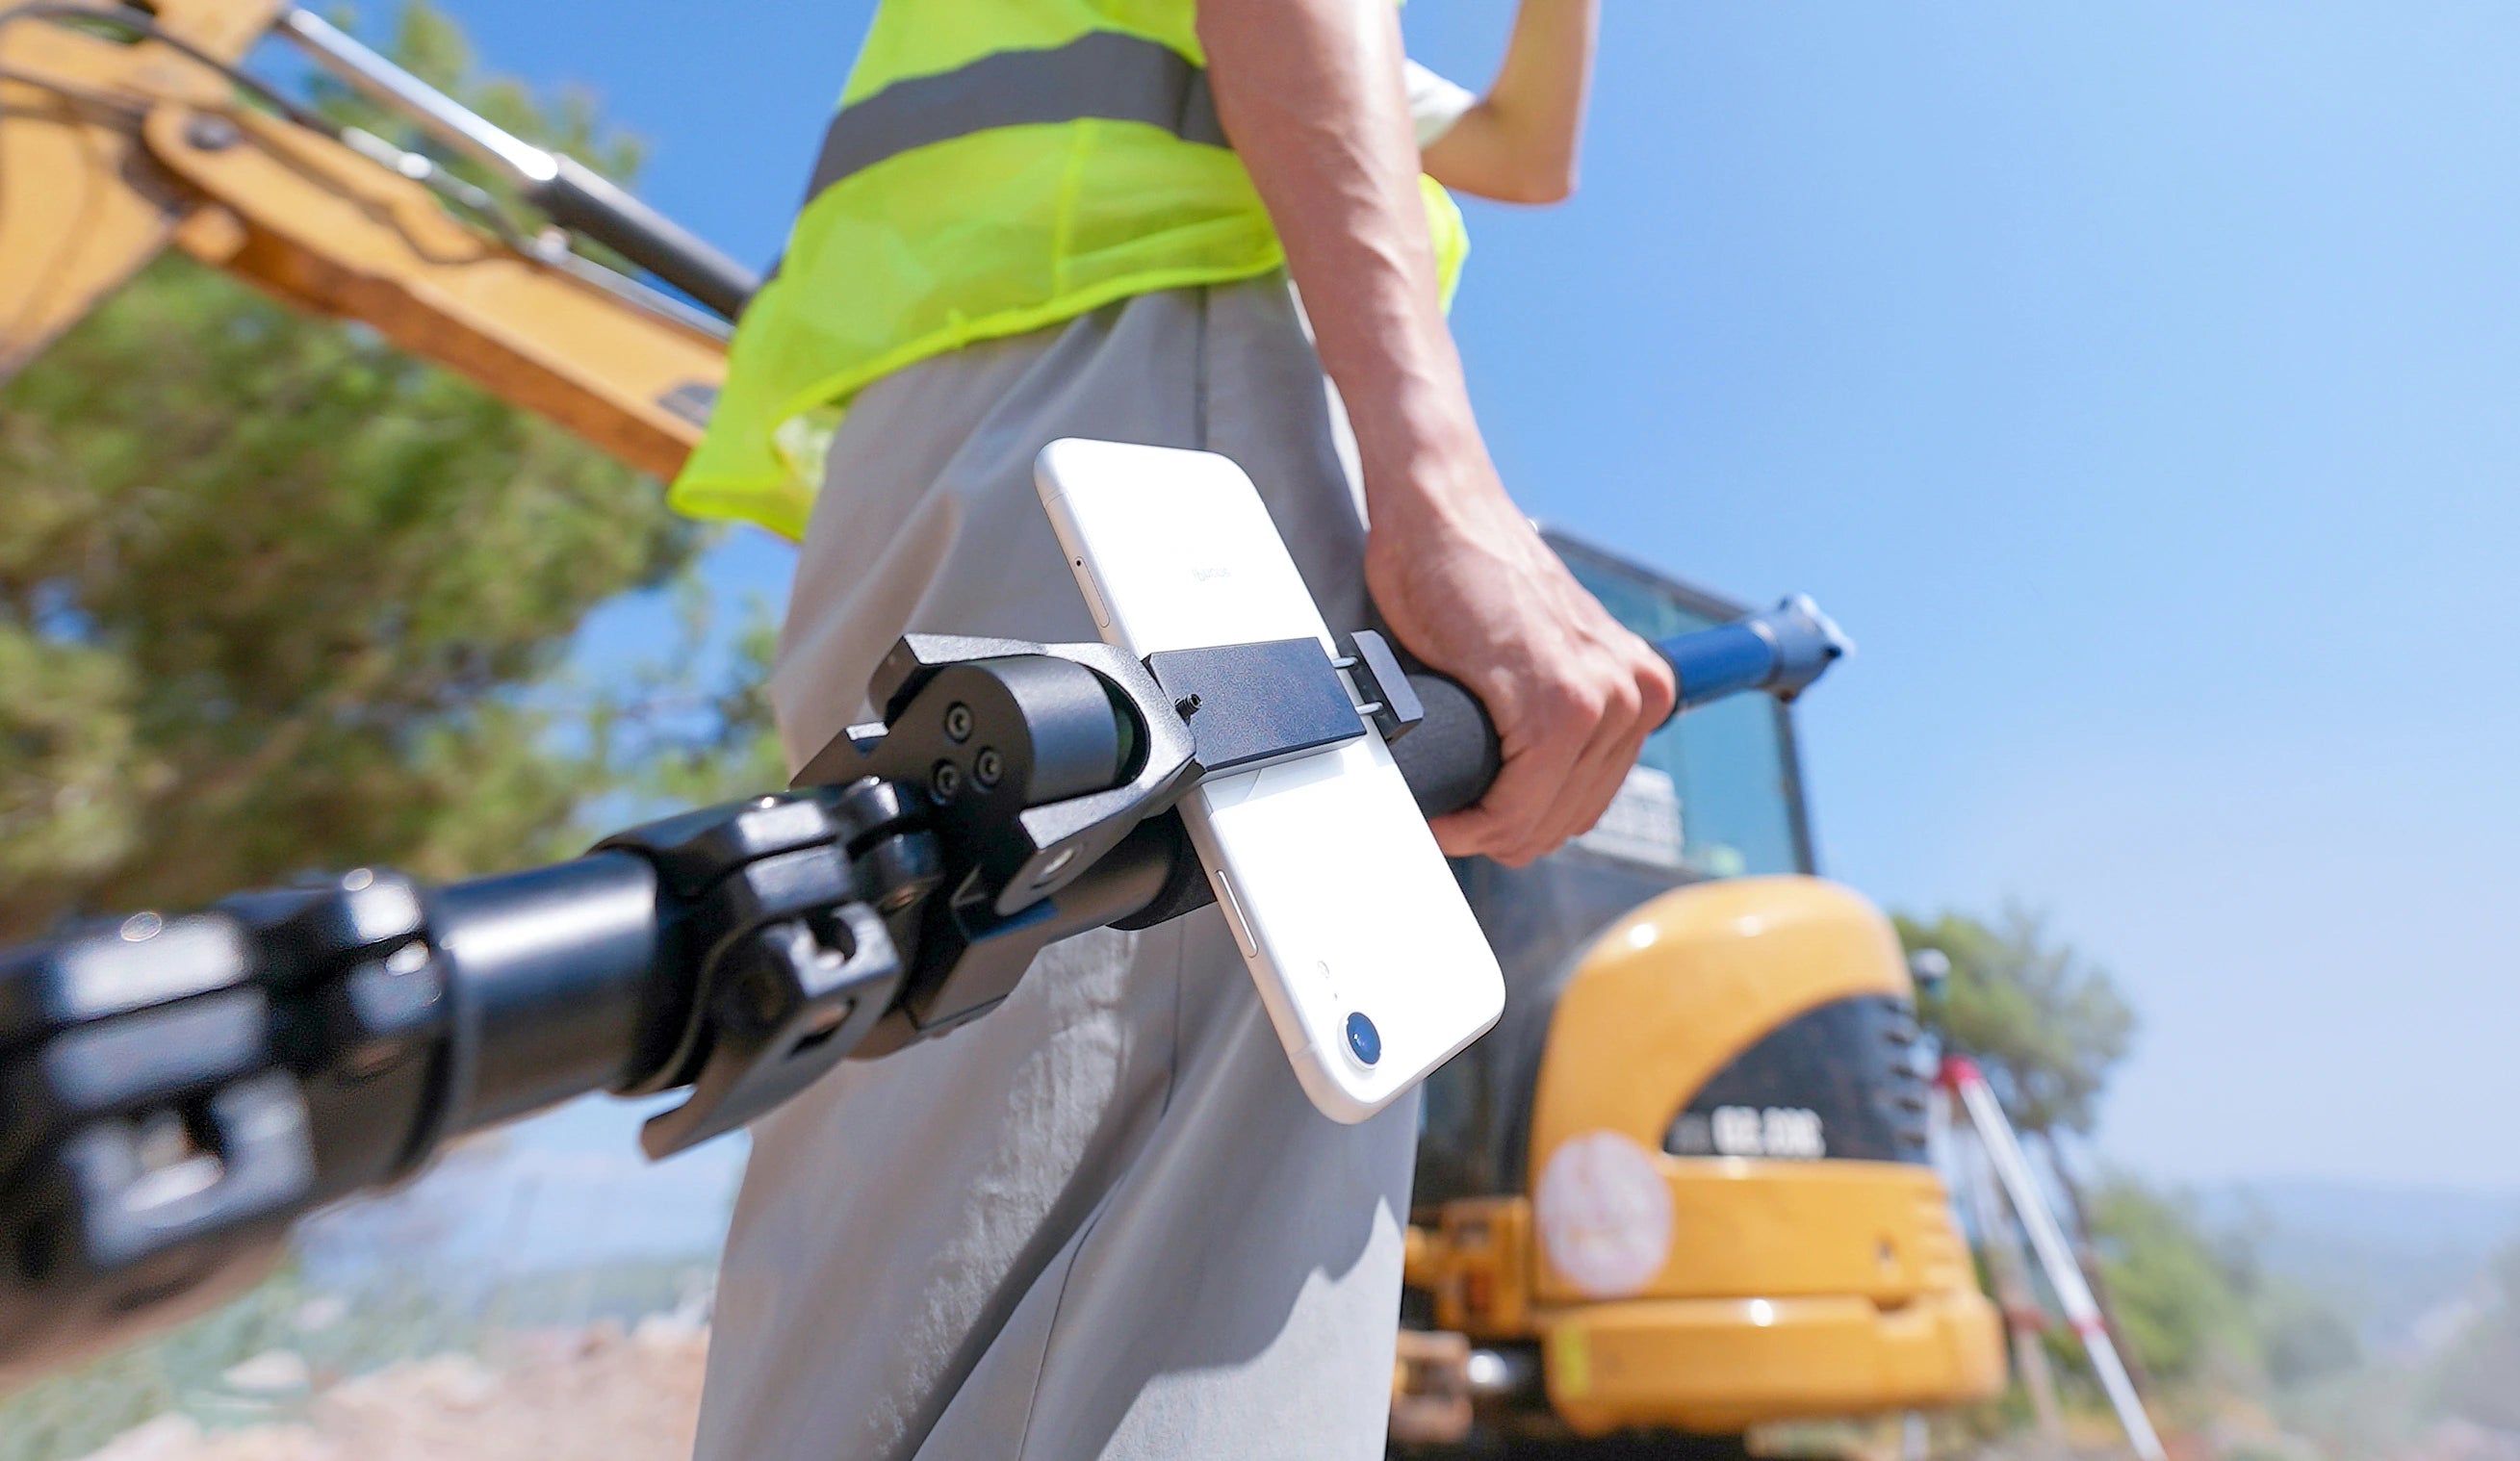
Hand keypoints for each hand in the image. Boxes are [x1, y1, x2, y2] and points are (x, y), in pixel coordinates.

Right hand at [1366, 456, 1675, 866]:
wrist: (1443, 510)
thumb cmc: (1465, 574)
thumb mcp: (1531, 658)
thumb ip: (1544, 719)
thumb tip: (1511, 790)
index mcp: (1640, 689)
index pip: (1583, 804)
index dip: (1520, 825)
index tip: (1472, 818)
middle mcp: (1635, 695)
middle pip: (1563, 820)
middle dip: (1500, 831)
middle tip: (1449, 818)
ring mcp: (1602, 700)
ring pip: (1537, 822)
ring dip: (1483, 828)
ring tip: (1444, 810)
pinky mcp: (1557, 705)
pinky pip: (1514, 805)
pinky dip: (1472, 819)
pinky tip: (1446, 809)